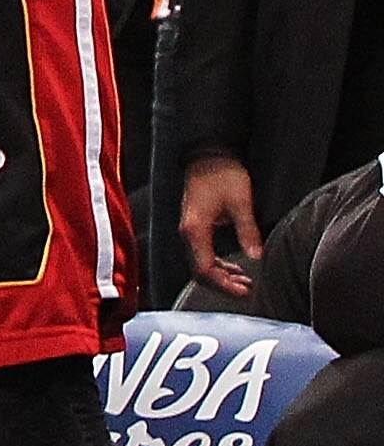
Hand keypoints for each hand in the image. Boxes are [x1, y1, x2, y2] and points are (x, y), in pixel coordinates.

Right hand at [182, 154, 262, 297]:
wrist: (208, 154)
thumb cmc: (222, 174)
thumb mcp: (240, 202)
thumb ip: (247, 231)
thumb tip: (257, 256)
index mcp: (195, 228)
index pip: (204, 268)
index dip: (223, 284)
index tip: (245, 290)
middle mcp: (188, 232)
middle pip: (200, 270)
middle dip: (223, 284)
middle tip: (248, 290)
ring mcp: (190, 229)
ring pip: (201, 264)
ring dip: (222, 277)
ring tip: (245, 282)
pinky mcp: (196, 226)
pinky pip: (203, 254)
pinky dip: (218, 266)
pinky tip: (234, 269)